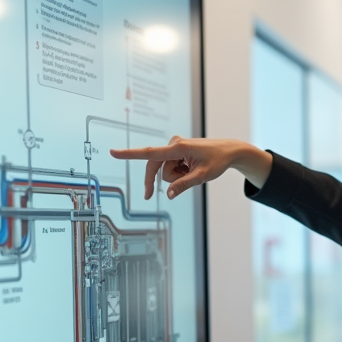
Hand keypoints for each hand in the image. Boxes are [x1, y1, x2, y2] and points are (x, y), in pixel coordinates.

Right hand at [108, 137, 271, 198]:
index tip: (113, 152)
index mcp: (178, 148)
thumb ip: (184, 186)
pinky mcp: (176, 150)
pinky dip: (179, 173)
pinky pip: (170, 167)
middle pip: (155, 168)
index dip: (129, 154)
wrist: (229, 151)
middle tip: (147, 196)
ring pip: (164, 171)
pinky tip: (191, 168)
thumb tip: (167, 195)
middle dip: (156, 181)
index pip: (149, 154)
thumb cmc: (218, 160)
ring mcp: (174, 147)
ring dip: (176, 177)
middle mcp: (173, 145)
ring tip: (193, 171)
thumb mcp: (203, 177)